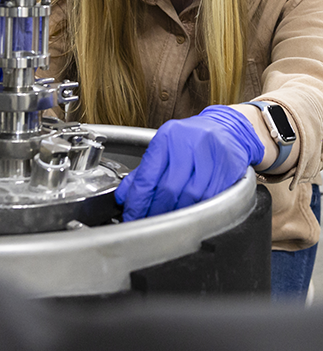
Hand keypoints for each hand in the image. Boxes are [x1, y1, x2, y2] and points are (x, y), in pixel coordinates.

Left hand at [114, 105, 264, 220]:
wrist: (226, 128)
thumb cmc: (190, 139)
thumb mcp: (164, 148)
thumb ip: (144, 171)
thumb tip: (123, 196)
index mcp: (166, 137)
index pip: (147, 176)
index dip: (138, 201)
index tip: (132, 215)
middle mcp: (187, 143)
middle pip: (168, 188)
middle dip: (156, 210)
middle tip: (148, 222)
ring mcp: (209, 155)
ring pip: (190, 196)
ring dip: (177, 213)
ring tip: (167, 221)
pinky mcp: (227, 167)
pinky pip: (210, 197)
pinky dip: (197, 209)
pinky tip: (189, 213)